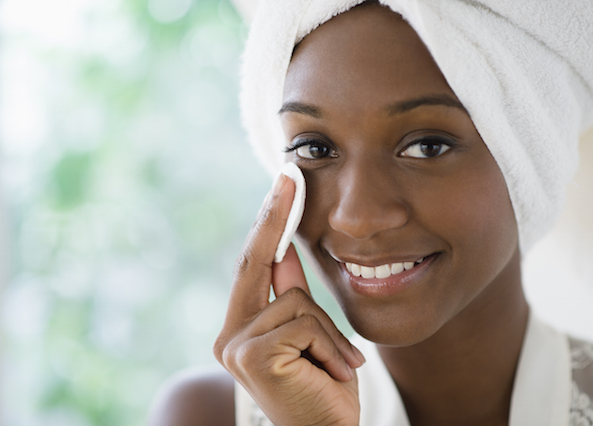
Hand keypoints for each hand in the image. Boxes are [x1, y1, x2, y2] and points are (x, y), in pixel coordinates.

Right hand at [214, 173, 364, 425]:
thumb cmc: (322, 388)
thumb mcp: (310, 333)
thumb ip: (293, 294)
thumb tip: (288, 249)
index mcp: (240, 328)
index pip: (253, 266)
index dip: (267, 224)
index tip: (282, 185)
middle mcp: (230, 336)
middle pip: (256, 262)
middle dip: (275, 216)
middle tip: (290, 173)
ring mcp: (237, 346)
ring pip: (296, 298)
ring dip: (328, 330)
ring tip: (336, 365)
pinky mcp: (254, 355)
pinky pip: (304, 322)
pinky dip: (330, 345)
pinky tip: (331, 373)